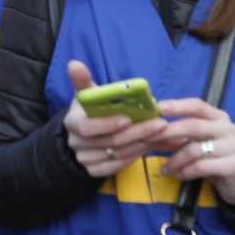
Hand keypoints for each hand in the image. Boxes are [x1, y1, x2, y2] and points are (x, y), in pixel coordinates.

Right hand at [63, 60, 164, 177]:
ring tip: (161, 133)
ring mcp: (85, 159)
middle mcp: (76, 143)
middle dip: (137, 132)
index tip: (129, 118)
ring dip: (142, 143)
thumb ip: (82, 80)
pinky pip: (119, 165)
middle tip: (160, 124)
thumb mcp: (85, 93)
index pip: (87, 127)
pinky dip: (137, 155)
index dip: (108, 124)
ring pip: (118, 154)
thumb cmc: (88, 109)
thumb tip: (74, 63)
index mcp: (72, 122)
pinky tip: (151, 144)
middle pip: (110, 142)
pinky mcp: (95, 171)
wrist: (82, 134)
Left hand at [155, 97, 234, 205]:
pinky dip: (186, 171)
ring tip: (166, 169)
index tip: (158, 108)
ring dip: (175, 160)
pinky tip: (179, 175)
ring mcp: (233, 146)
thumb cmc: (214, 156)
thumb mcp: (201, 140)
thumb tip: (154, 123)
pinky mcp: (234, 165)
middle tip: (150, 139)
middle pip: (194, 126)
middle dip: (169, 132)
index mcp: (219, 117)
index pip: (197, 106)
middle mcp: (228, 128)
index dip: (177, 106)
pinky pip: (202, 167)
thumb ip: (184, 130)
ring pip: (195, 149)